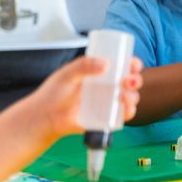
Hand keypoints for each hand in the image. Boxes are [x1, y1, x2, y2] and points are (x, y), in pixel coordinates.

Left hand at [25, 56, 142, 138]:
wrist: (45, 117)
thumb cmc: (53, 94)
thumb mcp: (67, 74)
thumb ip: (83, 65)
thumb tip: (106, 64)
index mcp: (99, 73)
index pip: (121, 65)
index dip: (131, 63)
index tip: (133, 64)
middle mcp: (107, 87)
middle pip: (130, 81)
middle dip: (136, 79)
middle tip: (129, 81)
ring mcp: (108, 102)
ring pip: (130, 97)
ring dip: (133, 96)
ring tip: (124, 96)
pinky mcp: (107, 117)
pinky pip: (123, 115)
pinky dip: (129, 112)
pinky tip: (125, 109)